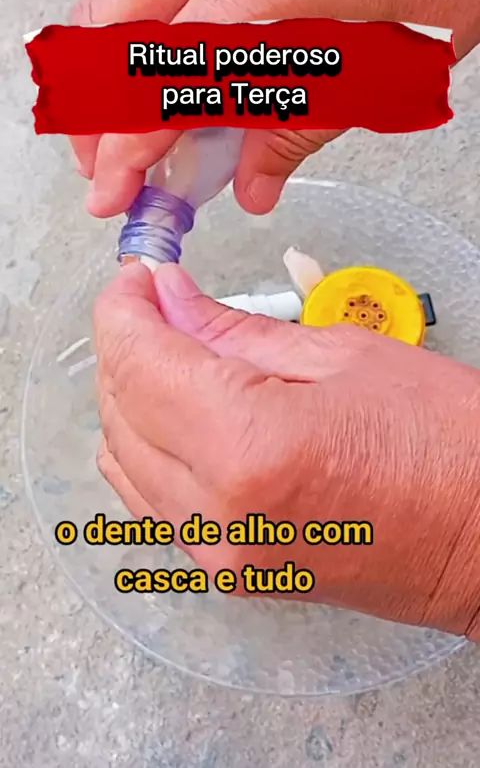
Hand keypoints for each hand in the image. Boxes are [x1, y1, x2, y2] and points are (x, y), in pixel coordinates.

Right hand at [72, 0, 479, 217]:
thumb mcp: (379, 72)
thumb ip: (300, 130)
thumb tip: (252, 185)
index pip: (159, 82)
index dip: (126, 148)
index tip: (113, 191)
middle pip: (113, 27)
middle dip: (96, 108)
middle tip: (107, 165)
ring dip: (103, 62)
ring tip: (118, 121)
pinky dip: (133, 23)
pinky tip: (149, 64)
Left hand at [94, 262, 479, 636]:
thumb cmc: (448, 444)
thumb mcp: (340, 356)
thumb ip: (235, 330)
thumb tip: (172, 299)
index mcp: (248, 447)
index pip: (139, 364)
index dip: (124, 310)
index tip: (135, 280)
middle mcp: (219, 513)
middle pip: (120, 413)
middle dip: (127, 346)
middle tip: (160, 304)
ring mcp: (220, 555)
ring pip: (123, 464)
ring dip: (133, 399)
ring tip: (174, 354)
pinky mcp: (231, 573)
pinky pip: (154, 505)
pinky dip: (150, 450)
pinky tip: (182, 414)